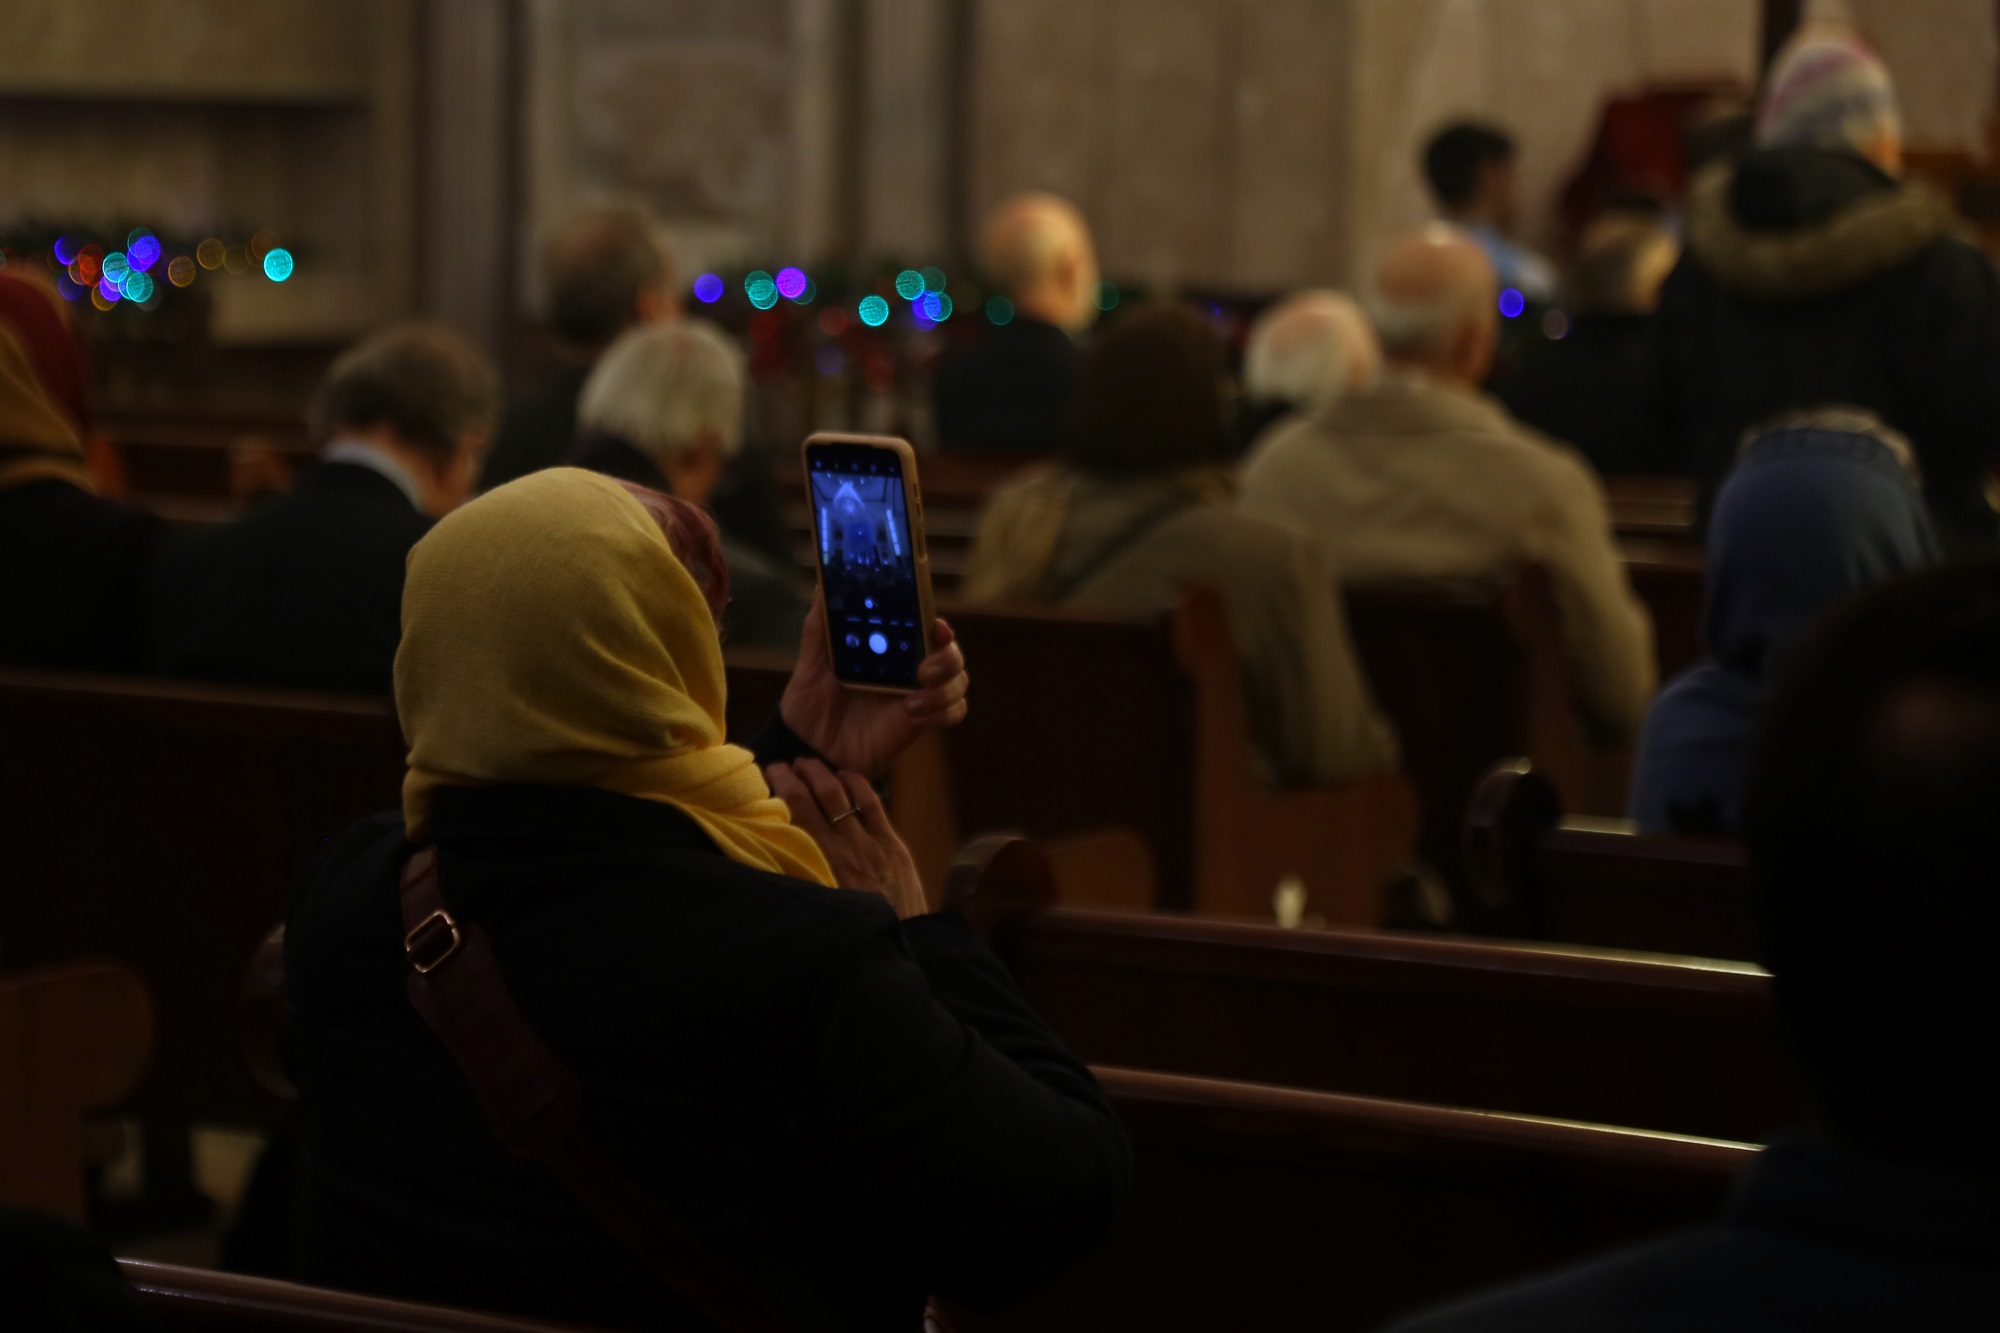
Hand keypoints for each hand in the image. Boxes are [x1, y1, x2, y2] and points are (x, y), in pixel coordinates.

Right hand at [766, 759, 927, 918]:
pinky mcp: (892, 845)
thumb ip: (799, 879)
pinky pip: (873, 805)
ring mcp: (869, 844)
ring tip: (807, 764)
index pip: (793, 817)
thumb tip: (771, 856)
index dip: (779, 791)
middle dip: (794, 777)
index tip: (767, 777)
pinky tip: (844, 774)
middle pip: (812, 801)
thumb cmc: (853, 933)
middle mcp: (841, 849)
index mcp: (819, 866)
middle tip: (781, 765)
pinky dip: (857, 785)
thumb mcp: (819, 906)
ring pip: (840, 797)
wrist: (901, 943)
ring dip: (822, 775)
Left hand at [779, 593, 967, 780]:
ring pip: (958, 683)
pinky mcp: (918, 723)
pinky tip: (913, 715)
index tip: (937, 626)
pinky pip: (952, 713)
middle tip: (924, 671)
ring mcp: (916, 696)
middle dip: (949, 658)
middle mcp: (908, 669)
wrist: (807, 748)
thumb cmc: (809, 703)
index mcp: (887, 649)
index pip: (927, 627)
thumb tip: (821, 585)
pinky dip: (941, 712)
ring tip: (913, 702)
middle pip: (951, 654)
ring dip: (945, 690)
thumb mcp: (810, 663)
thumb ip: (819, 626)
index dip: (940, 624)